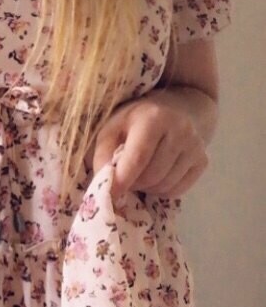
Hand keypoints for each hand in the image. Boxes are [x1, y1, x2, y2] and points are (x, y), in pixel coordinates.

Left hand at [85, 93, 209, 203]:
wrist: (176, 110)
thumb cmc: (136, 120)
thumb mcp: (113, 127)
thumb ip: (103, 153)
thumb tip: (104, 184)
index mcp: (154, 118)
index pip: (138, 158)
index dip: (122, 180)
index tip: (109, 196)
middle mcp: (180, 130)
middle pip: (152, 176)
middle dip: (133, 183)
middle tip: (124, 177)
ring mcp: (195, 146)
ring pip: (164, 186)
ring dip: (147, 187)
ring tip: (139, 173)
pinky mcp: (203, 161)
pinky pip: (177, 190)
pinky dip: (162, 190)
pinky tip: (156, 175)